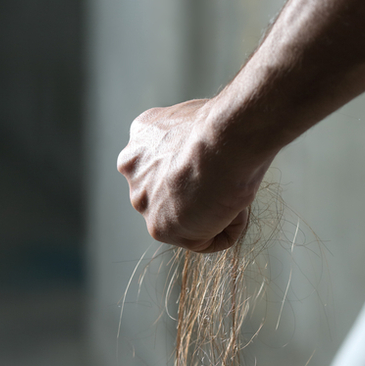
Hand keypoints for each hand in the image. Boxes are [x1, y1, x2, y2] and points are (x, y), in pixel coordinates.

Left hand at [117, 99, 274, 252]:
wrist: (225, 138)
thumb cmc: (225, 125)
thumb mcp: (198, 124)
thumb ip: (189, 146)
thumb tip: (208, 159)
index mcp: (141, 142)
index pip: (163, 170)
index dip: (196, 171)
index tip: (216, 164)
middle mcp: (133, 170)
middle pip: (170, 198)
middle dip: (199, 196)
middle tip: (225, 181)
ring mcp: (144, 201)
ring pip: (187, 221)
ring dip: (214, 212)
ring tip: (229, 189)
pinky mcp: (159, 228)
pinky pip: (206, 241)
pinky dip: (228, 227)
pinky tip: (232, 203)